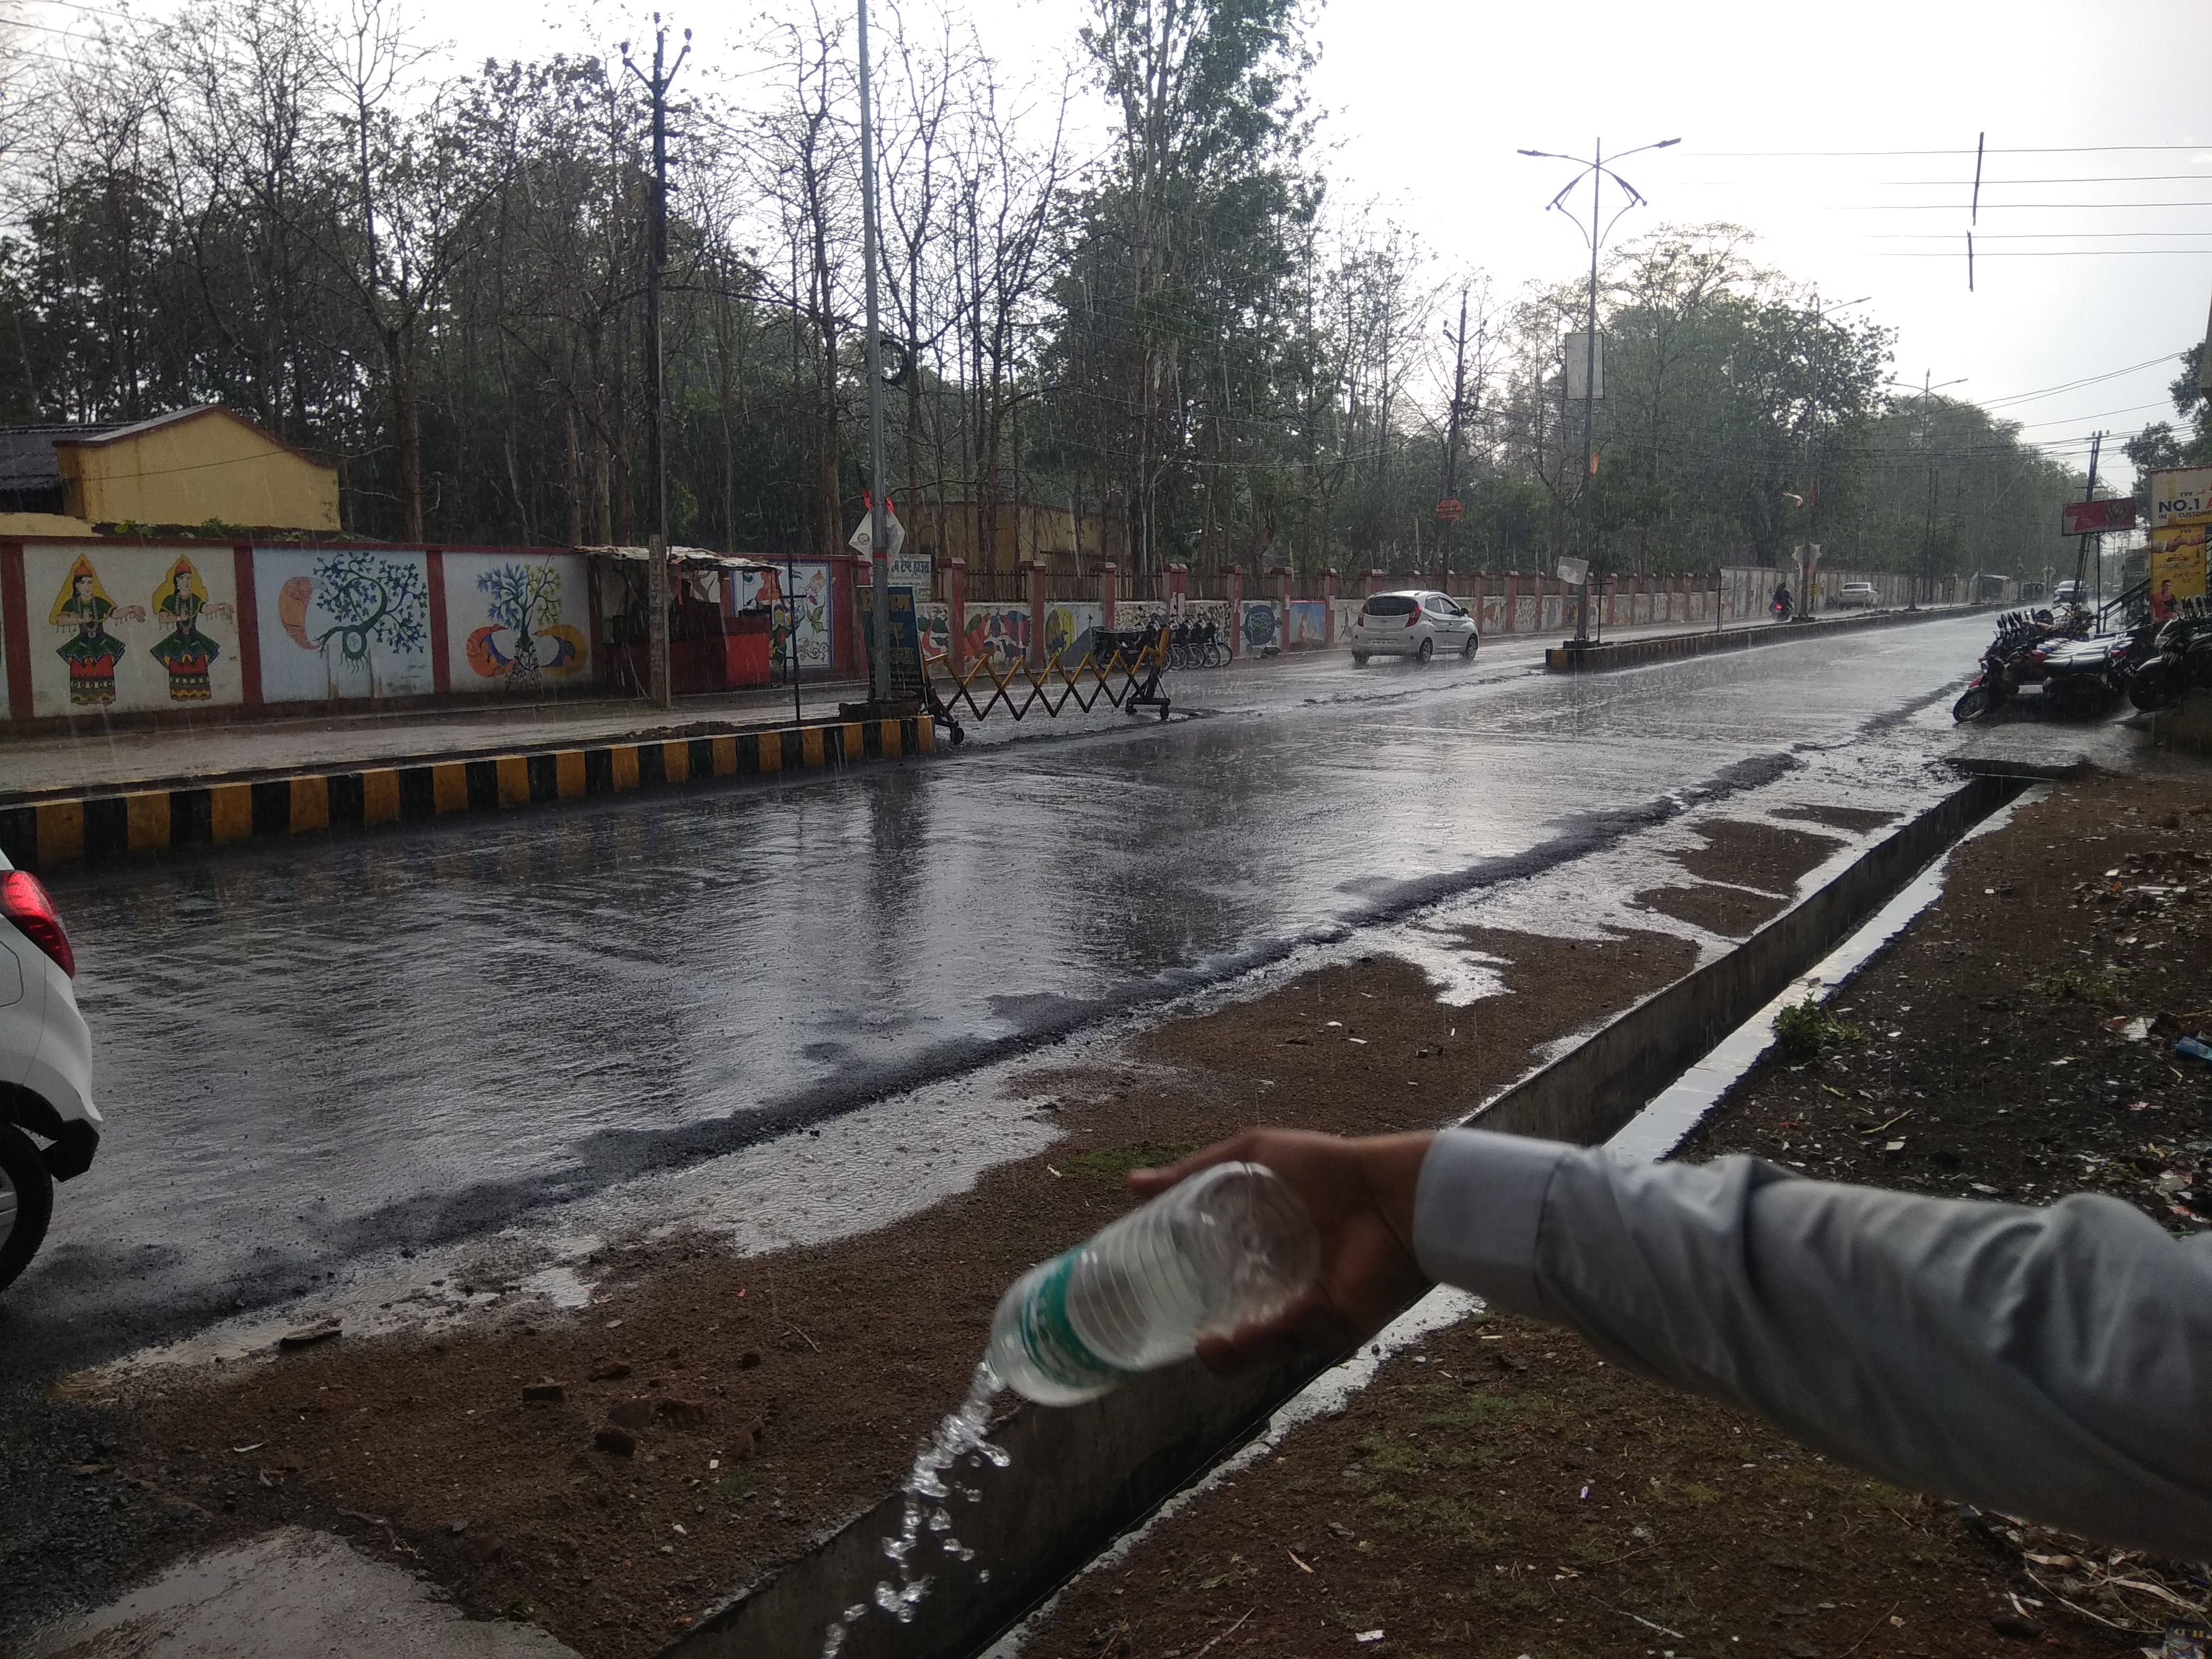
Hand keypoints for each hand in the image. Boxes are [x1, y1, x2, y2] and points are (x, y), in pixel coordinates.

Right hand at [1129, 1129, 1435, 1371]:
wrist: (1390, 1193)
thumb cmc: (1326, 1167)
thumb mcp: (1252, 1154)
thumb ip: (1194, 1172)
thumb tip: (1132, 1185)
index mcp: (1260, 1250)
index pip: (1213, 1284)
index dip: (1183, 1295)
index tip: (1151, 1299)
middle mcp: (1280, 1285)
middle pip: (1234, 1326)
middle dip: (1210, 1341)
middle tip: (1184, 1336)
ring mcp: (1306, 1310)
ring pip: (1260, 1346)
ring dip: (1232, 1352)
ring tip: (1209, 1344)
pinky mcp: (1334, 1327)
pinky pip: (1293, 1344)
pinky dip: (1263, 1343)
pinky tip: (1236, 1337)